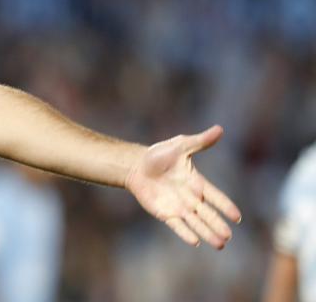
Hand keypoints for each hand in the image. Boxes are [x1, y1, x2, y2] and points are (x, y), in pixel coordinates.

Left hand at [125, 125, 241, 248]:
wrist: (136, 166)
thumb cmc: (159, 155)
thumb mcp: (180, 146)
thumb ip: (199, 142)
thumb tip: (220, 129)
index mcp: (197, 182)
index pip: (215, 196)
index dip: (226, 206)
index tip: (237, 217)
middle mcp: (191, 198)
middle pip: (207, 214)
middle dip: (218, 225)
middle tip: (229, 236)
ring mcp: (178, 207)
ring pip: (196, 223)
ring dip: (207, 233)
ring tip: (220, 245)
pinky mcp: (165, 213)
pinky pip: (177, 225)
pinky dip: (185, 233)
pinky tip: (195, 242)